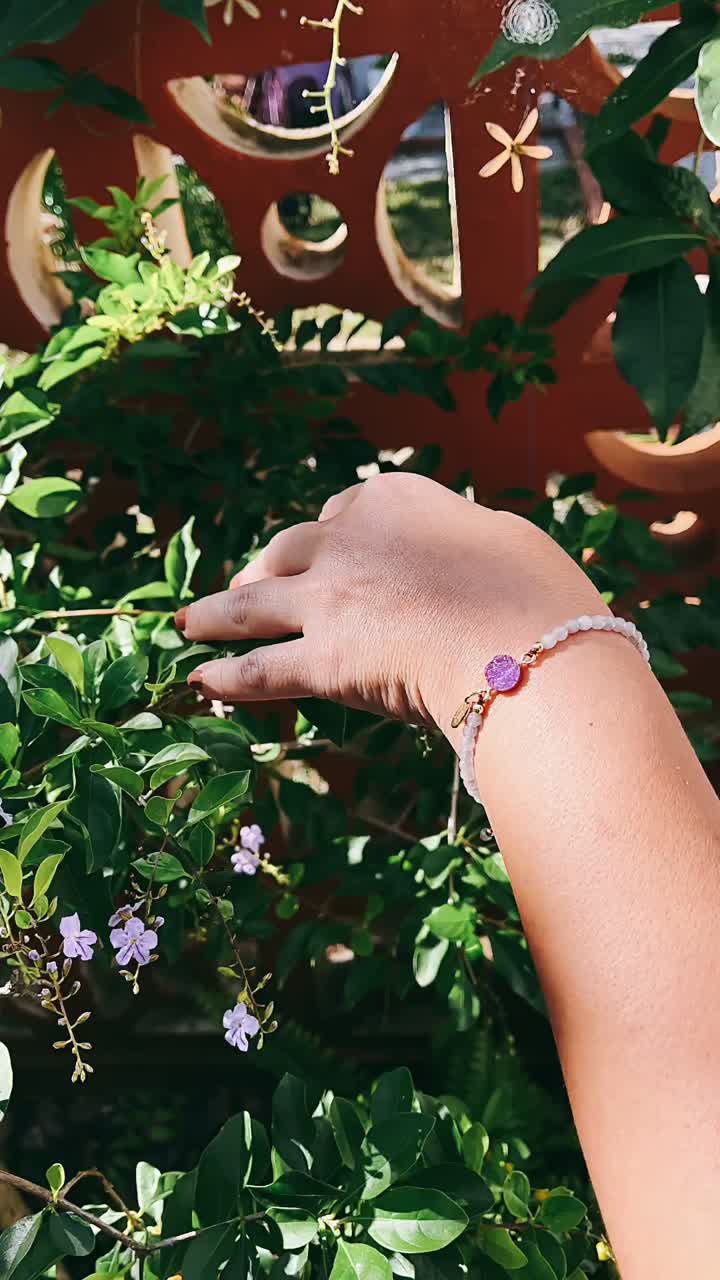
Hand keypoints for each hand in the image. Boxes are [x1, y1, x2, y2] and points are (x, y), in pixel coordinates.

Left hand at [175, 473, 604, 737]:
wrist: (522, 642)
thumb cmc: (536, 592)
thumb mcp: (506, 539)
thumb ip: (467, 539)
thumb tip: (470, 546)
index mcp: (394, 499)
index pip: (345, 513)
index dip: (332, 538)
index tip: (326, 552)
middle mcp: (348, 540)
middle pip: (288, 551)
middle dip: (263, 569)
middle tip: (245, 585)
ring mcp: (327, 599)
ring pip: (251, 605)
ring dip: (214, 614)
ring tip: (186, 623)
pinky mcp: (321, 660)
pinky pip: (260, 669)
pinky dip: (227, 676)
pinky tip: (201, 681)